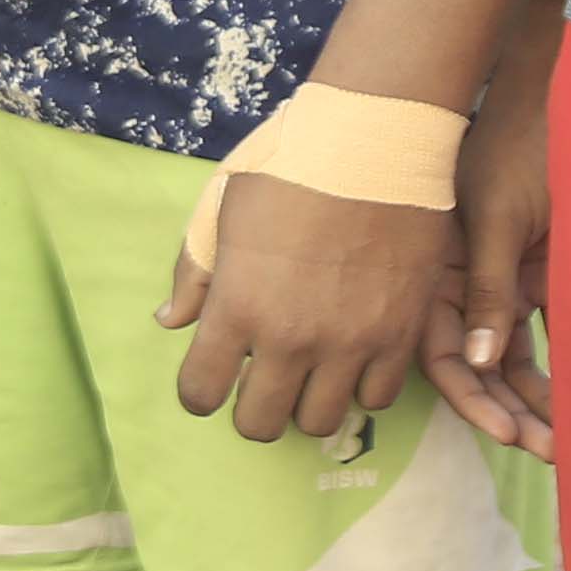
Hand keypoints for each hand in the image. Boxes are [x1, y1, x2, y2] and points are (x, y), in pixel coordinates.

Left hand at [157, 173, 447, 443]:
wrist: (373, 145)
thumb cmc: (287, 167)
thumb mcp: (219, 207)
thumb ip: (194, 271)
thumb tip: (170, 320)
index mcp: (237, 306)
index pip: (201, 393)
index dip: (198, 393)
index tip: (207, 379)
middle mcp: (291, 338)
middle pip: (261, 424)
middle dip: (250, 409)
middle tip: (257, 381)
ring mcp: (350, 343)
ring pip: (320, 422)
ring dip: (305, 402)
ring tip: (306, 370)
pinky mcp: (400, 337)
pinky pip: (376, 397)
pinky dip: (358, 386)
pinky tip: (350, 356)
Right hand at [418, 46, 557, 458]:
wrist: (564, 97)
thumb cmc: (519, 146)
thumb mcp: (499, 216)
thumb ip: (490, 289)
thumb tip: (481, 363)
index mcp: (436, 268)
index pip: (441, 351)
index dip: (470, 398)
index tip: (508, 434)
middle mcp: (464, 283)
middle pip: (479, 366)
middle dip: (508, 411)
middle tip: (550, 452)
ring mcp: (505, 281)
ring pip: (514, 360)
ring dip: (536, 401)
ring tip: (569, 444)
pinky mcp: (544, 275)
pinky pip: (550, 335)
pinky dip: (564, 370)